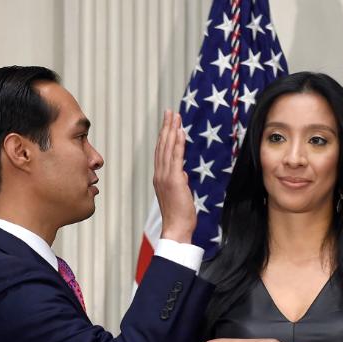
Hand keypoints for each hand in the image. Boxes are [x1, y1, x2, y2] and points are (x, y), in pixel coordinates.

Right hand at [152, 109, 195, 242]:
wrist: (176, 229)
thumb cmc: (179, 216)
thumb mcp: (180, 195)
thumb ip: (180, 182)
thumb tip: (183, 174)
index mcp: (160, 178)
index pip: (161, 152)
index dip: (164, 136)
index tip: (168, 123)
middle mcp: (159, 174)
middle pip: (162, 146)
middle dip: (166, 127)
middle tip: (170, 111)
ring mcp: (165, 176)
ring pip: (167, 148)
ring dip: (171, 130)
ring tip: (174, 115)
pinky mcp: (174, 179)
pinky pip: (175, 157)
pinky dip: (177, 142)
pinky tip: (179, 131)